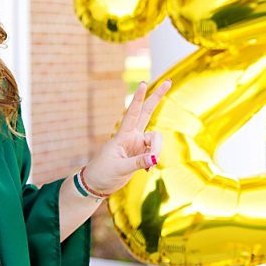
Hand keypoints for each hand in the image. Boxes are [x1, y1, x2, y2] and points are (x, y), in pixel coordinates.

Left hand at [81, 77, 172, 197]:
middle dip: (157, 97)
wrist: (97, 184)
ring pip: (156, 138)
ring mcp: (137, 144)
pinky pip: (155, 152)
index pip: (132, 114)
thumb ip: (139, 163)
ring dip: (157, 149)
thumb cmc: (103, 173)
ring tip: (150, 165)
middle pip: (147, 112)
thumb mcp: (120, 169)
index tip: (144, 83)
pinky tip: (147, 170)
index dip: (138, 99)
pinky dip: (154, 160)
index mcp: (122, 135)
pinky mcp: (142, 153)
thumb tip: (155, 158)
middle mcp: (131, 136)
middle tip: (169, 81)